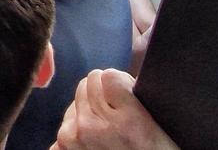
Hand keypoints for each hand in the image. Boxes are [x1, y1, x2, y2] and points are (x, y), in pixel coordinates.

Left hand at [51, 70, 176, 149]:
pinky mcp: (62, 148)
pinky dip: (76, 129)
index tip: (128, 97)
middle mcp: (96, 128)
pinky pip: (66, 122)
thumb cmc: (152, 149)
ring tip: (106, 130)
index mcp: (127, 120)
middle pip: (87, 82)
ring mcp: (76, 138)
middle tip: (118, 116)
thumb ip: (134, 95)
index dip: (120, 84)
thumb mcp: (155, 124)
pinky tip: (92, 140)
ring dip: (88, 111)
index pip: (109, 75)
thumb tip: (116, 77)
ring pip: (75, 101)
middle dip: (102, 95)